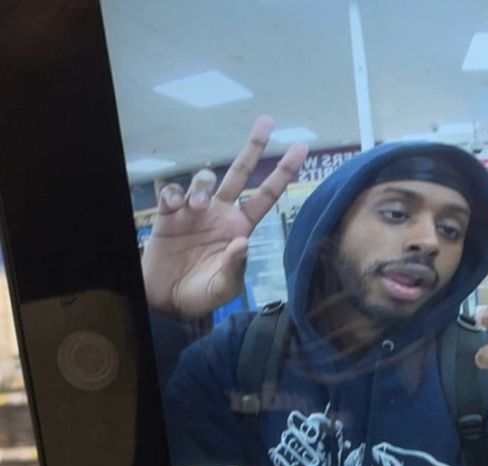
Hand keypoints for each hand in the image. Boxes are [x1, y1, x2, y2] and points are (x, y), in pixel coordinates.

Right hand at [141, 116, 307, 317]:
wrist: (166, 301)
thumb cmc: (201, 295)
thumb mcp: (223, 288)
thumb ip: (234, 267)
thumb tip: (242, 242)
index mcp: (240, 228)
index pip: (266, 196)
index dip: (283, 173)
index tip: (301, 149)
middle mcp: (221, 214)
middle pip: (240, 173)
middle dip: (253, 147)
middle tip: (267, 121)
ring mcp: (195, 212)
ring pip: (205, 180)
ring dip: (202, 185)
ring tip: (197, 205)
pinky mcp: (169, 216)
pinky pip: (172, 193)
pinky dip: (174, 194)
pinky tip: (175, 207)